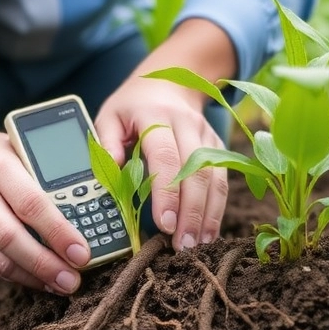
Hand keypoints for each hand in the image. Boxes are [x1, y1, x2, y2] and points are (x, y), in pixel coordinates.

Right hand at [0, 100, 90, 293]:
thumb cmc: (3, 154)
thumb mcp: (26, 150)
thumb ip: (53, 174)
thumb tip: (98, 203)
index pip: (31, 204)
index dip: (58, 232)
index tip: (82, 253)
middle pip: (11, 238)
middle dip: (46, 264)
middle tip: (74, 280)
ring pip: (0, 259)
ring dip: (35, 277)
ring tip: (63, 285)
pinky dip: (21, 278)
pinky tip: (43, 281)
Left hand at [95, 76, 227, 249]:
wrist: (168, 84)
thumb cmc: (133, 107)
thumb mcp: (110, 116)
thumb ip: (106, 144)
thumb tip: (112, 173)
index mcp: (156, 115)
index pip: (166, 157)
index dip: (167, 193)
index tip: (165, 224)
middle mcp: (187, 124)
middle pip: (196, 171)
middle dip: (192, 212)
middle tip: (183, 246)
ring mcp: (206, 135)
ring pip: (215, 178)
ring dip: (208, 215)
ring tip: (199, 246)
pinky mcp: (218, 147)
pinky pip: (222, 180)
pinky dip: (217, 209)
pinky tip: (210, 233)